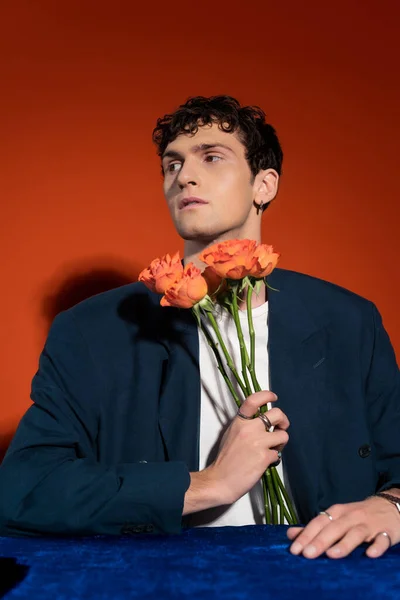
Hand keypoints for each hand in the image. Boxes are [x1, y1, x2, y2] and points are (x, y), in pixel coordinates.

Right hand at [183, 390, 289, 513]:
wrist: (219, 481)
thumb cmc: (224, 460)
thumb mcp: (231, 435)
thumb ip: (245, 426)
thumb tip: (261, 422)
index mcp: (239, 422)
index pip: (253, 400)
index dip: (267, 395)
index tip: (274, 397)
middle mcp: (249, 429)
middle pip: (277, 414)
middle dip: (283, 420)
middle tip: (281, 427)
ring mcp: (258, 443)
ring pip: (283, 435)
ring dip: (280, 443)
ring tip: (272, 449)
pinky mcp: (264, 457)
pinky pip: (278, 454)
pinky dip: (274, 459)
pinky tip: (265, 463)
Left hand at [287, 494, 399, 558]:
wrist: (389, 505)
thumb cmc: (357, 515)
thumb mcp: (336, 517)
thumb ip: (314, 527)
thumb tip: (291, 535)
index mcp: (337, 512)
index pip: (319, 523)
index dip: (306, 535)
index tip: (295, 549)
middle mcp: (351, 517)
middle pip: (334, 528)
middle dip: (320, 541)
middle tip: (307, 555)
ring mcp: (369, 525)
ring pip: (355, 533)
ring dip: (344, 544)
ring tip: (332, 555)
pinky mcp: (386, 532)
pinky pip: (382, 540)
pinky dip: (377, 546)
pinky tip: (370, 554)